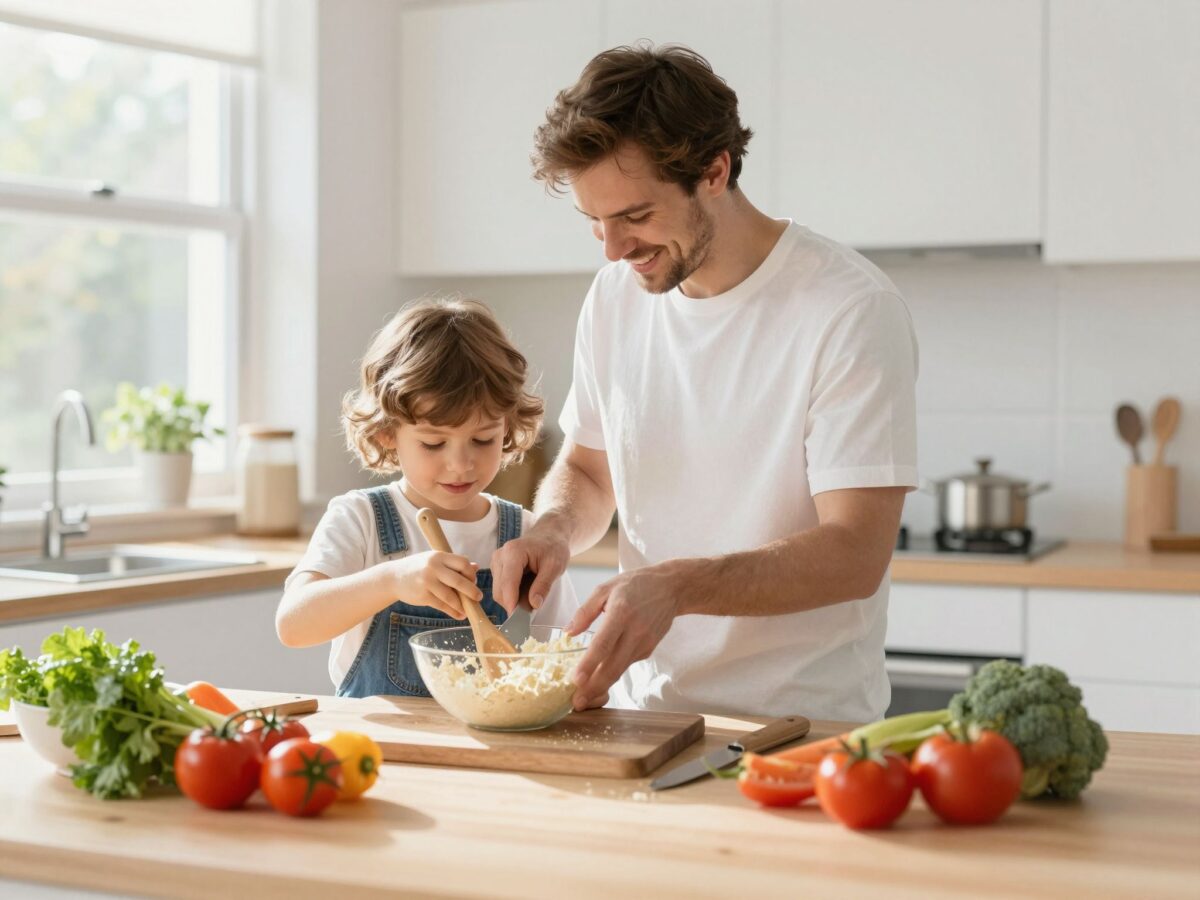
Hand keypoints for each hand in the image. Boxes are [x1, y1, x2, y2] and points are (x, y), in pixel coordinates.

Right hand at [389, 550, 480, 619]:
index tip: (473, 580)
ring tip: (467, 609)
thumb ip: (453, 564)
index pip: (462, 563)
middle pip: (459, 580)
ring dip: (462, 605)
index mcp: (439, 556)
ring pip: (451, 596)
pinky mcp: (423, 595)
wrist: (392, 578)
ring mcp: (427, 582)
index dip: (471, 573)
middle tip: (478, 597)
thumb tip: (476, 567)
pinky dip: (453, 612)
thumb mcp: (434, 560)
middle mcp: (433, 567)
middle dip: (472, 591)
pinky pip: (442, 605)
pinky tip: (459, 615)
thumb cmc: (417, 568)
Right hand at [489, 528, 571, 613]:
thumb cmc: (553, 548)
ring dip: (514, 600)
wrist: (548, 536)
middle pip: (500, 590)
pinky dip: (512, 596)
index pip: (508, 583)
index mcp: (513, 552)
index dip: (512, 602)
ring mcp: (496, 563)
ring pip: (499, 592)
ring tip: (533, 595)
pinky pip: (501, 589)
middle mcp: (499, 556)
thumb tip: (534, 605)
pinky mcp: (496, 569)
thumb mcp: (555, 566)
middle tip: (533, 610)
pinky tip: (526, 590)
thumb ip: (543, 585)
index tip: (517, 620)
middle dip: (514, 604)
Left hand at [566, 565, 681, 710]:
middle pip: (613, 666)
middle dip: (593, 688)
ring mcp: (644, 643)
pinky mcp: (648, 650)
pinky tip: (599, 679)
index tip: (575, 680)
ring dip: (602, 686)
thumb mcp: (606, 588)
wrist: (671, 588)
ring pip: (620, 670)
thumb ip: (585, 611)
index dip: (589, 664)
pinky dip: (612, 673)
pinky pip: (626, 664)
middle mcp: (635, 631)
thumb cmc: (635, 585)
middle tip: (576, 703)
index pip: (603, 644)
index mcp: (621, 613)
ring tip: (583, 698)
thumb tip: (568, 632)